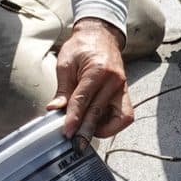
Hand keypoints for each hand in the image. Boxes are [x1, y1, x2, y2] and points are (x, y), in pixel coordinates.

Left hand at [49, 18, 132, 139]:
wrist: (101, 35)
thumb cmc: (82, 47)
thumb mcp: (65, 64)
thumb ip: (63, 89)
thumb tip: (55, 110)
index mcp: (98, 70)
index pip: (84, 100)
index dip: (73, 118)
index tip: (66, 133)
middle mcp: (114, 80)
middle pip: (99, 112)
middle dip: (87, 131)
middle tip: (76, 145)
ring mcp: (122, 87)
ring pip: (121, 117)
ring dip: (105, 129)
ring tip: (88, 133)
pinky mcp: (125, 93)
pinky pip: (124, 114)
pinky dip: (113, 124)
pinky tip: (98, 125)